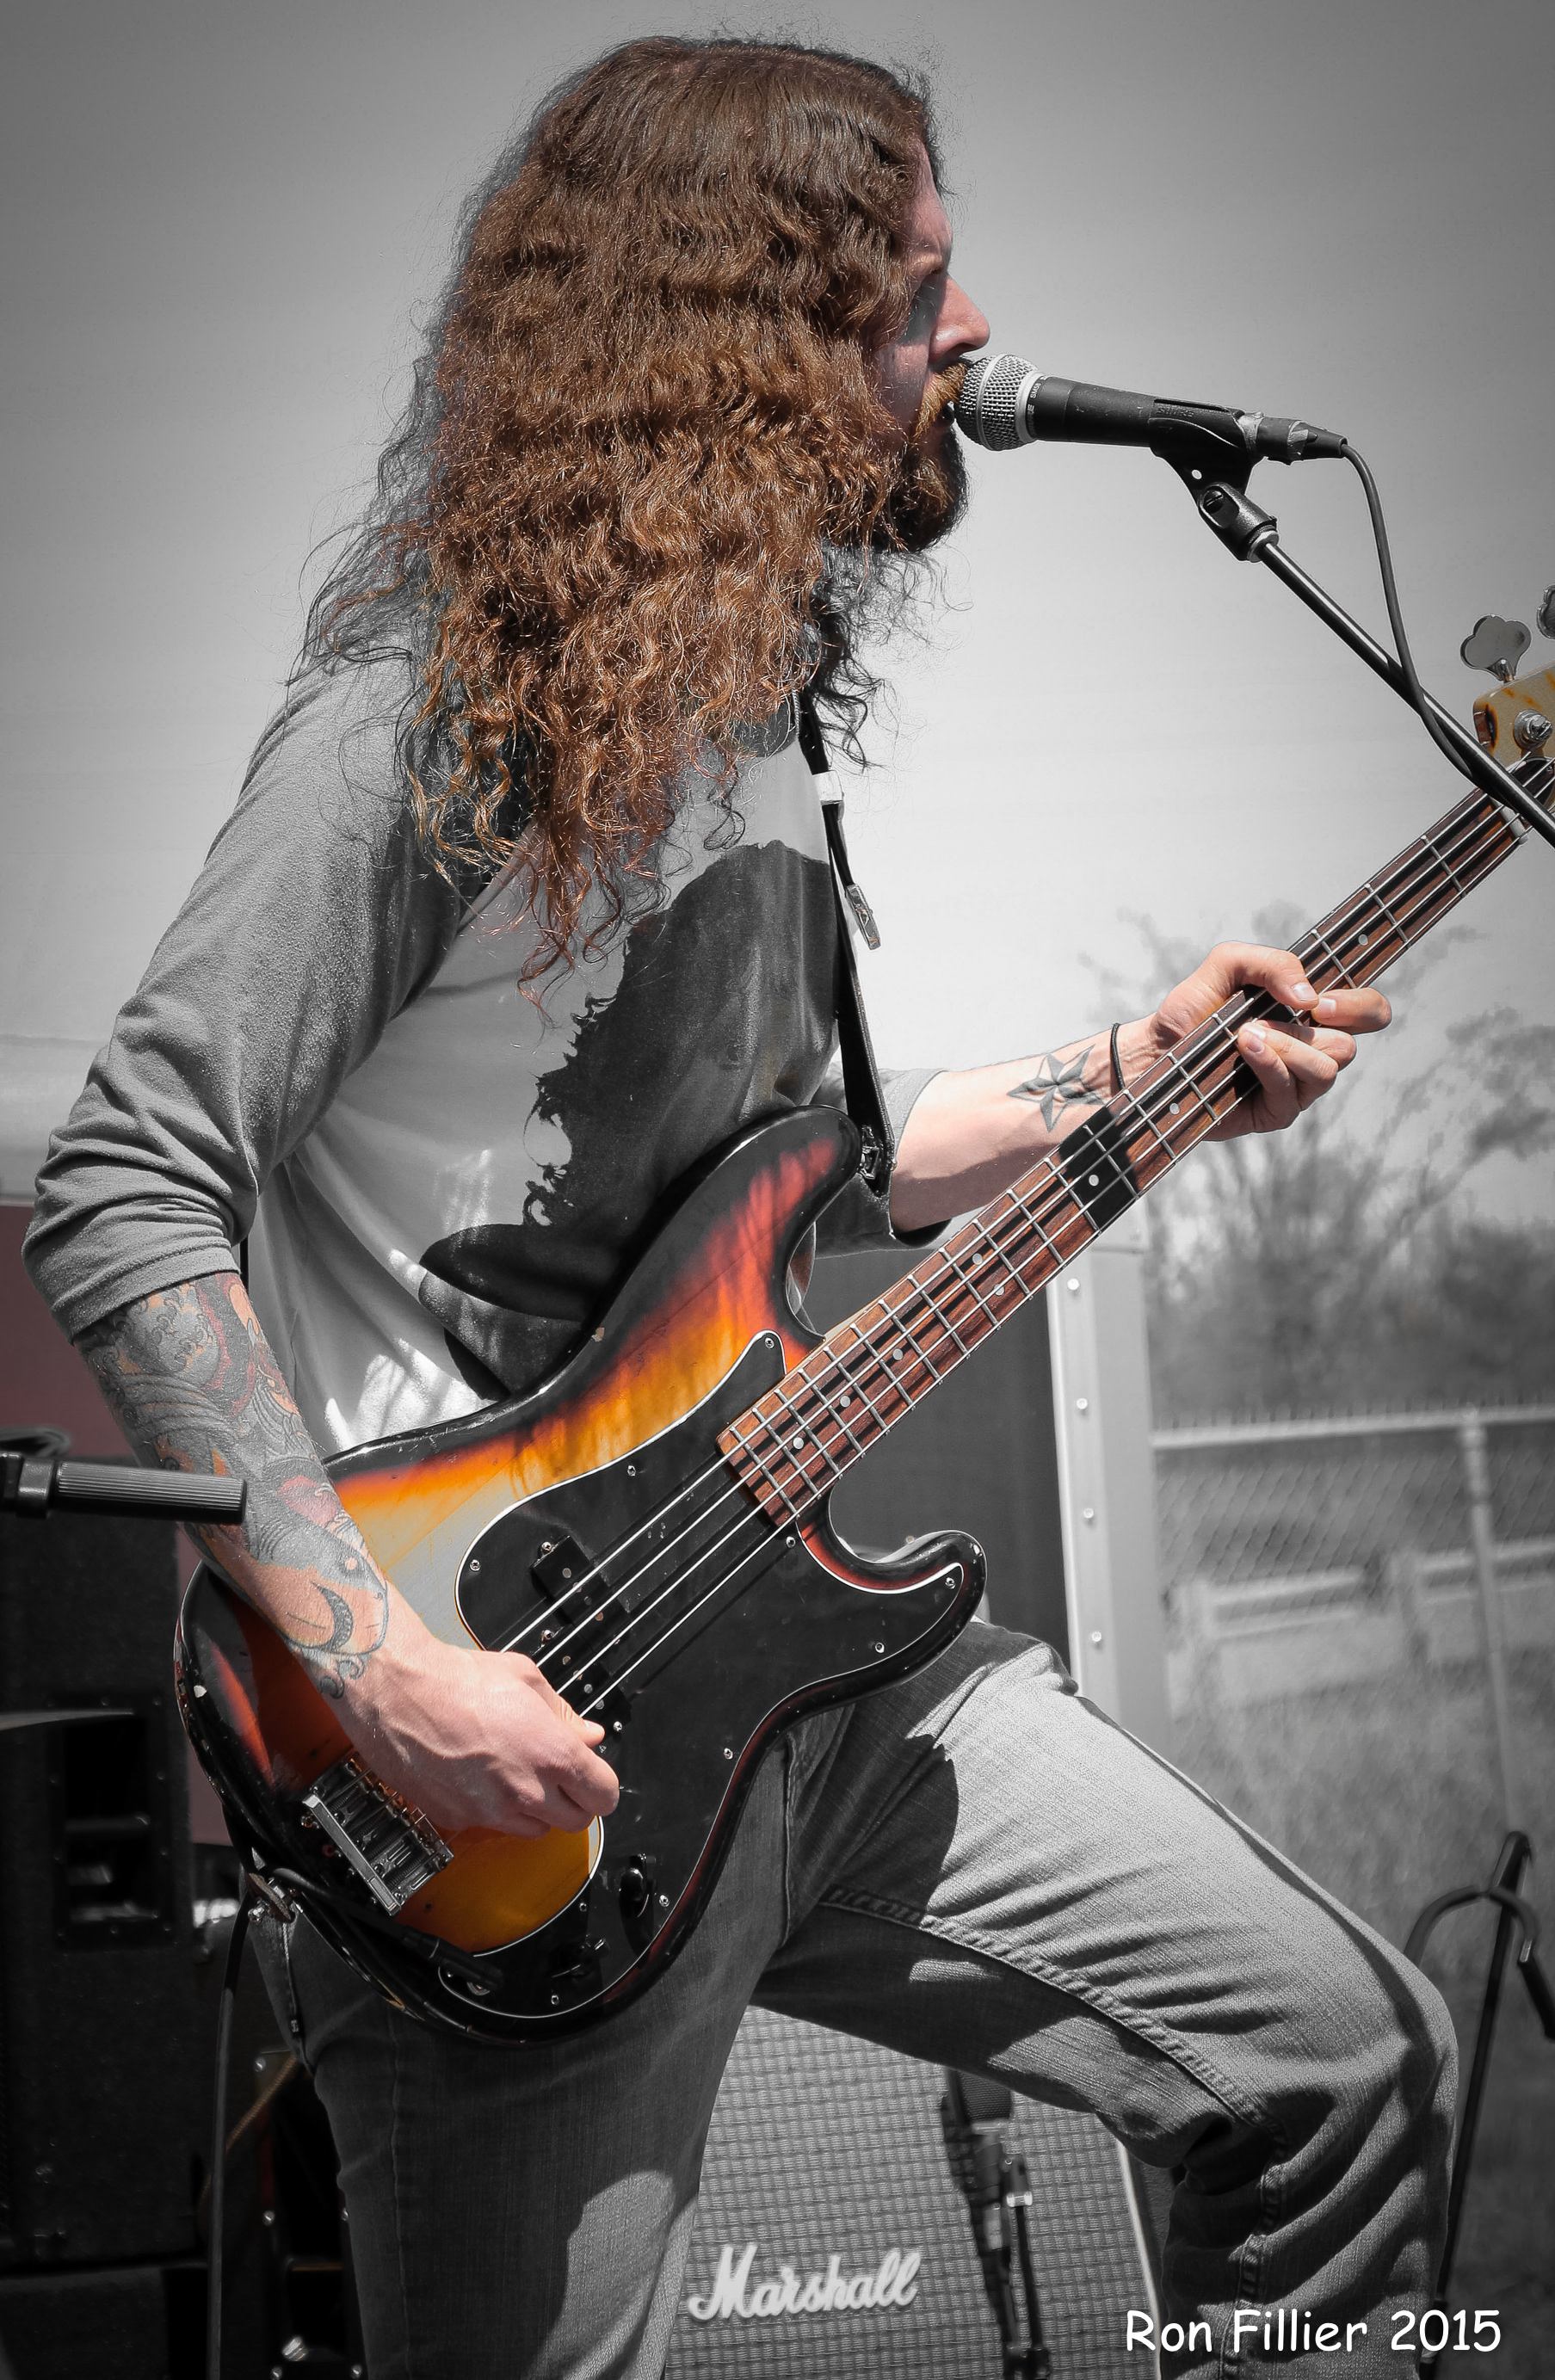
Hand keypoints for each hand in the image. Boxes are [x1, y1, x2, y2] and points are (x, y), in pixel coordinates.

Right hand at [340, 1615, 620, 1839]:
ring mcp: (491, 1810)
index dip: (602, 1786)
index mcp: (552, 1753)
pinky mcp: (459, 1819)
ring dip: (538, 1811)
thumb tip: (589, 1734)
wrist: (398, 1695)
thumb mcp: (526, 1679)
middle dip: (575, 1801)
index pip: (604, 1795)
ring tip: (519, 1775)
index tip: (595, 1778)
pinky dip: (496, 1811)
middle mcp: (525, 1790)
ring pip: (536, 1831)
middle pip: (575, 1822)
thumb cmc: (457, 1680)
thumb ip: (564, 1714)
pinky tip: (484, 1779)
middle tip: (561, 1777)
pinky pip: (493, 1826)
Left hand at [1139, 942, 1390, 1139]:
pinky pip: (1292, 1089)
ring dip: (1290, 1042)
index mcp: (1310, 1015)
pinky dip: (1270, 1063)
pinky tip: (1244, 1048)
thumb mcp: (1228, 965)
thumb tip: (1309, 995)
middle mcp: (1310, 1050)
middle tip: (1306, 1009)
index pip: (1368, 1012)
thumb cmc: (1192, 1011)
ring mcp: (1296, 1084)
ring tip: (1247, 1033)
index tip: (1322, 999)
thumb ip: (1272, 962)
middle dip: (1338, 1020)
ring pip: (1328, 1066)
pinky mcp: (1277, 1111)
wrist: (1154, 1051)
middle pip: (1356, 1042)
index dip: (1362, 1005)